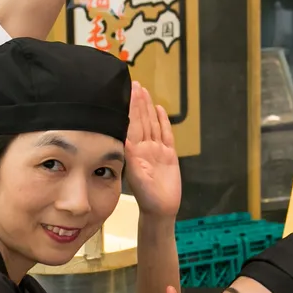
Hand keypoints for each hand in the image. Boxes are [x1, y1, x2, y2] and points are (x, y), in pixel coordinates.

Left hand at [124, 82, 180, 218]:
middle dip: (137, 102)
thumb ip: (132, 158)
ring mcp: (157, 150)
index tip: (125, 93)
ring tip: (143, 91)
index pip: (130, 125)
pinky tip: (159, 109)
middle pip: (141, 120)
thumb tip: (124, 138)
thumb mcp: (137, 177)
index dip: (129, 108)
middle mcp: (144, 147)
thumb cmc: (147, 197)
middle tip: (134, 84)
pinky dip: (162, 121)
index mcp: (134, 151)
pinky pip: (165, 134)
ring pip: (152, 123)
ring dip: (147, 107)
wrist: (161, 209)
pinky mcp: (169, 154)